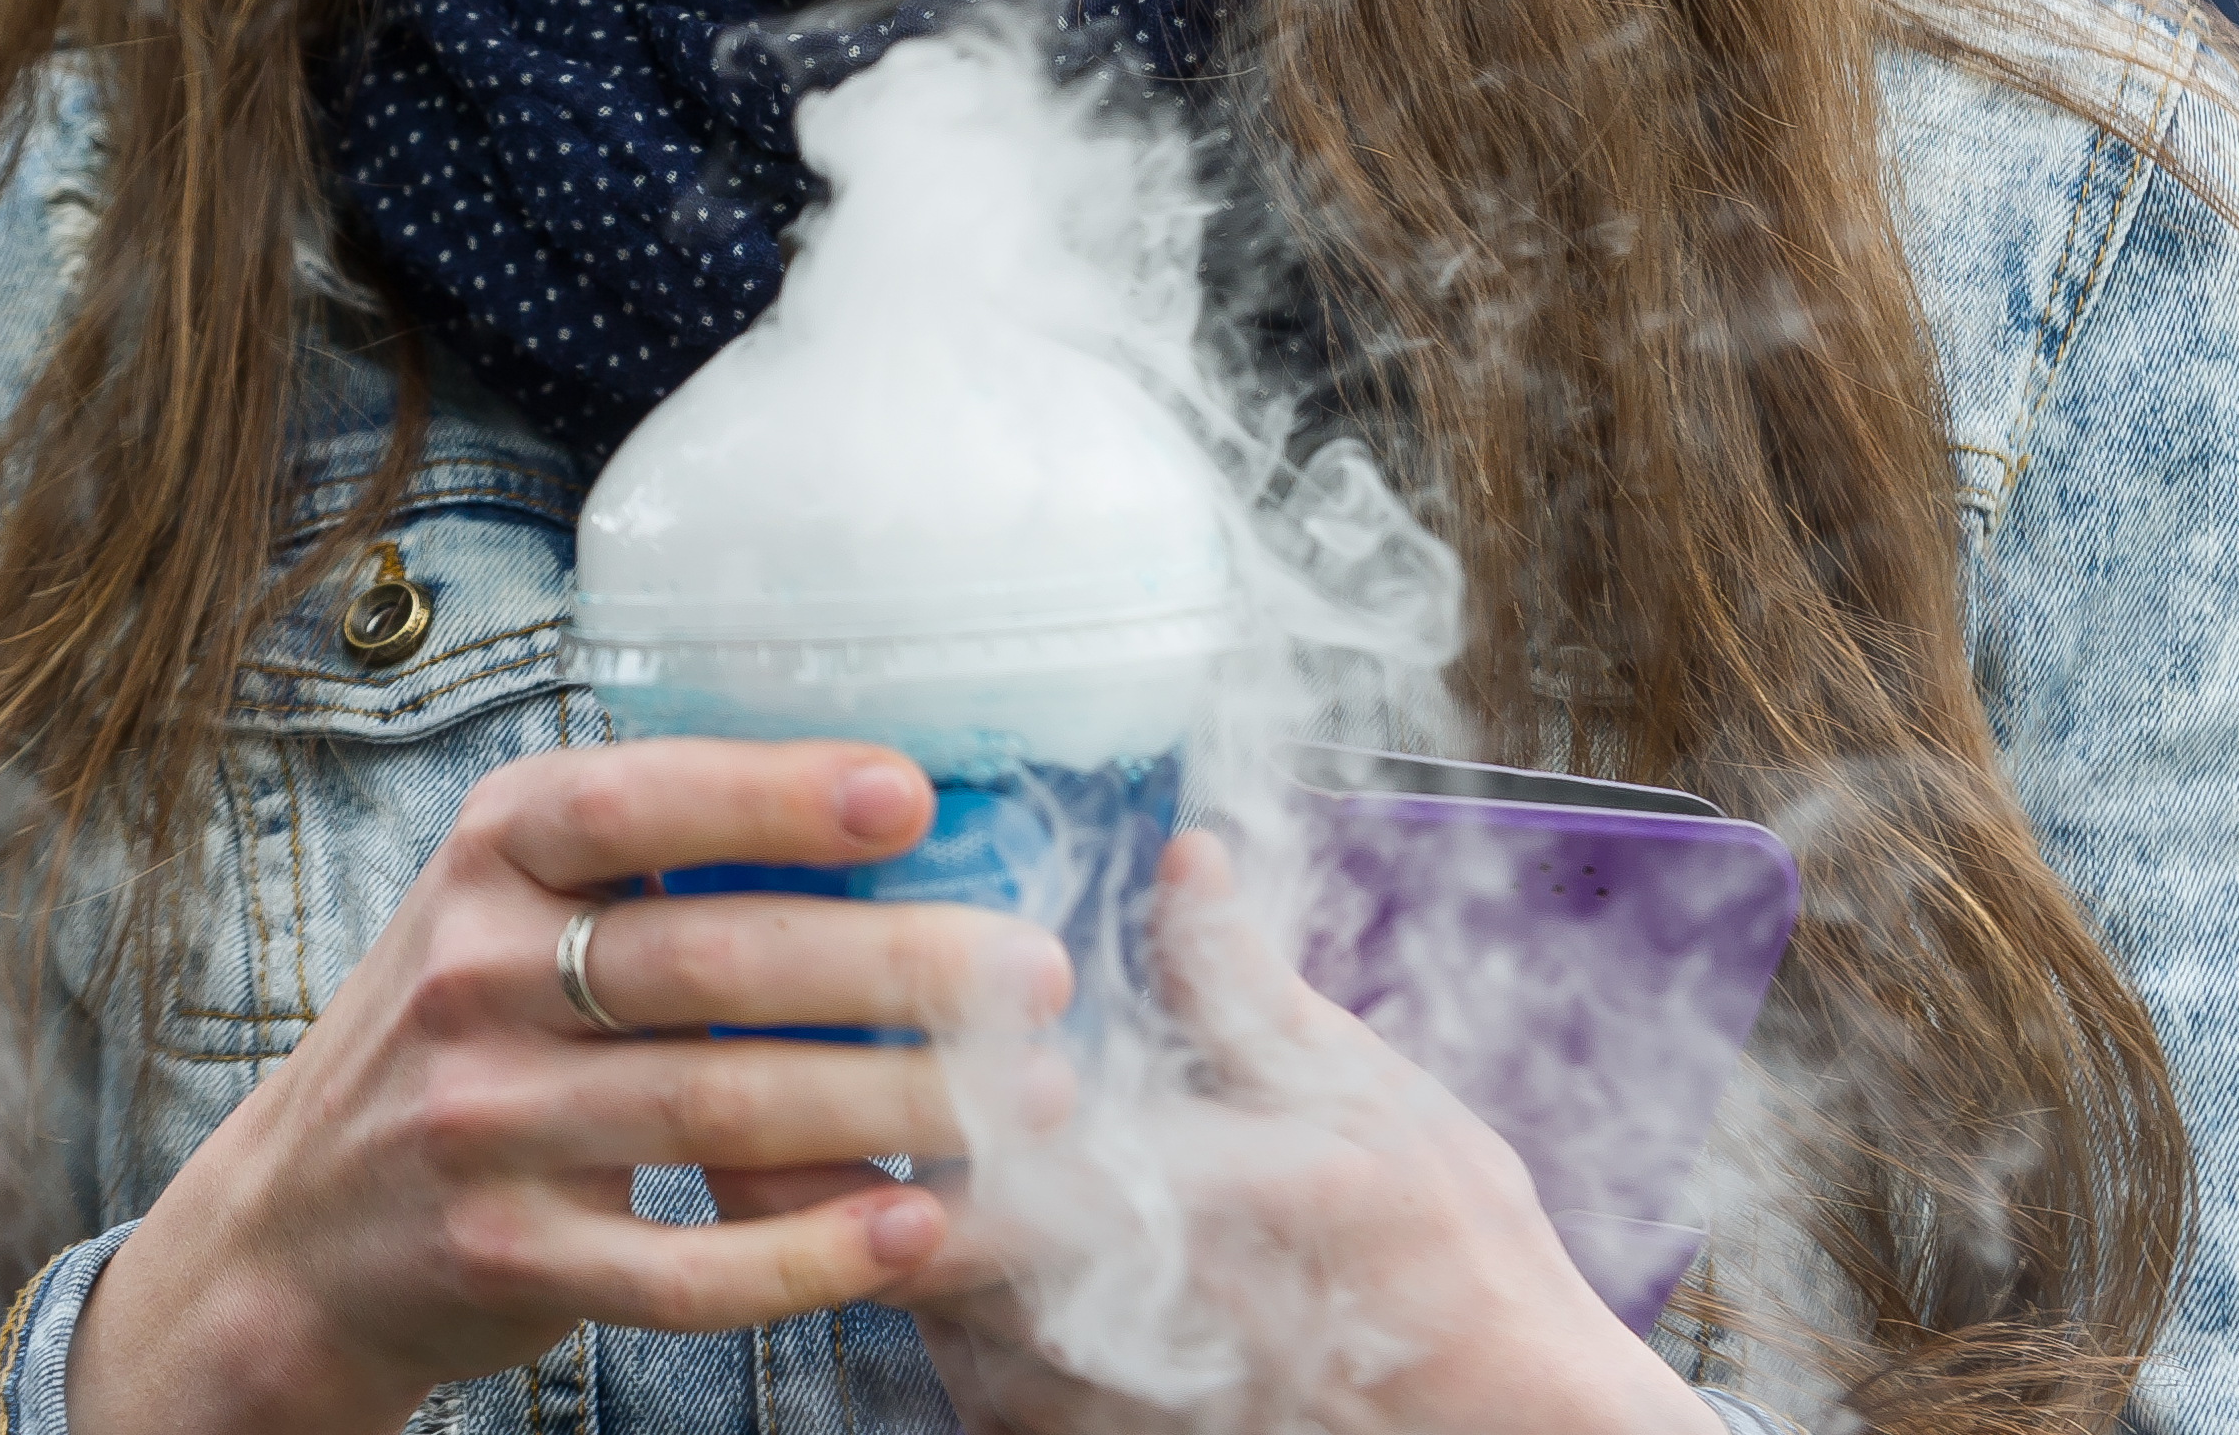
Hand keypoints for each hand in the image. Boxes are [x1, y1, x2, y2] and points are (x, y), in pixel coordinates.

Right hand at [67, 739, 1076, 1434]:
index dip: (776, 795)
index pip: (636, 801)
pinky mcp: (506, 1254)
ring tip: (1026, 1099)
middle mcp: (472, 972)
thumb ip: (650, 862)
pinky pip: (683, 1264)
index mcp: (489, 853)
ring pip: (718, 1112)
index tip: (913, 793)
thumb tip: (897, 807)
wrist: (297, 1232)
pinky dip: (809, 1254)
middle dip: (895, 967)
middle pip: (711, 962)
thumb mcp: (509, 908)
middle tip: (1036, 973)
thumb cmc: (465, 1036)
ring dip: (892, 1106)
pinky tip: (909, 1232)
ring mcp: (480, 1120)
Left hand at [734, 834, 1701, 1434]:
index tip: (811, 1039)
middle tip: (783, 1106)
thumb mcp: (1362, 1101)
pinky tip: (983, 1292)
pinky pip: (982, 1406)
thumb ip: (1243, 987)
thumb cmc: (1455, 1275)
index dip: (857, 1107)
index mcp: (1160, 1201)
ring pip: (929, 1334)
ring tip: (871, 1185)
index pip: (952, 1163)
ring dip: (894, 1261)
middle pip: (903, 1256)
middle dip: (839, 1179)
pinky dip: (965, 1343)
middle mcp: (1105, 1321)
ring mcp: (1091, 1412)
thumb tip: (1186, 858)